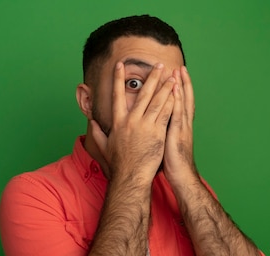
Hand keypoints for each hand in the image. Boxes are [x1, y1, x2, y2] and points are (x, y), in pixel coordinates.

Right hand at [91, 62, 175, 183]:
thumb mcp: (104, 147)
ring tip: (171, 76)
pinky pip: (165, 114)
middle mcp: (131, 121)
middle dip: (151, 78)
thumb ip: (98, 133)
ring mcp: (145, 126)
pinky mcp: (157, 133)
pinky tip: (177, 93)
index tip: (120, 65)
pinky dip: (171, 102)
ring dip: (165, 87)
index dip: (118, 79)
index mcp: (118, 122)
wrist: (130, 176)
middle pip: (142, 94)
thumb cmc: (118, 164)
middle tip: (158, 66)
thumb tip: (93, 124)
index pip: (117, 96)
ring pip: (156, 102)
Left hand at [164, 66, 197, 186]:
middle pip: (183, 100)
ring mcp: (182, 128)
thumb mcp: (165, 145)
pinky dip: (177, 101)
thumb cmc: (172, 164)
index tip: (175, 77)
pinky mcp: (179, 134)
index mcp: (179, 127)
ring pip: (182, 103)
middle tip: (180, 68)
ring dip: (181, 87)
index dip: (178, 91)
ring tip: (178, 72)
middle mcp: (183, 125)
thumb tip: (154, 128)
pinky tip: (175, 90)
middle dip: (182, 84)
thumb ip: (162, 133)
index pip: (179, 105)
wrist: (181, 177)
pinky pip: (177, 115)